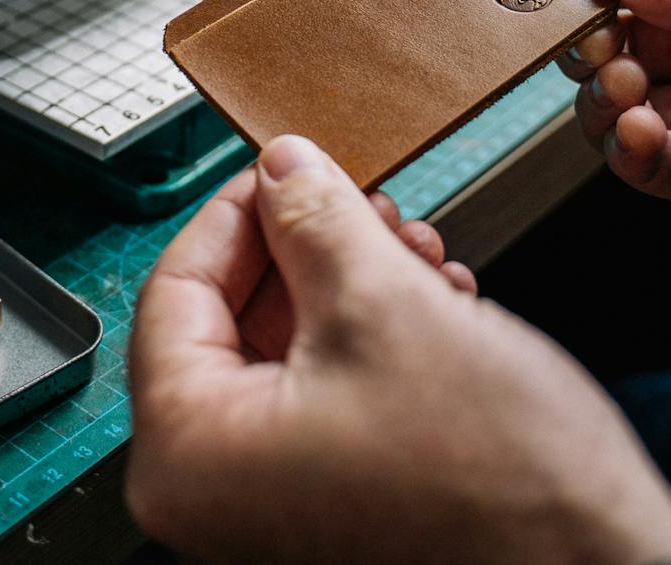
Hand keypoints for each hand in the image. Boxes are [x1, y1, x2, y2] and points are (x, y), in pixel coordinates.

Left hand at [126, 136, 670, 564]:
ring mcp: (275, 505)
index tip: (283, 166)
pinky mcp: (333, 504)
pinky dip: (376, 338)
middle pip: (232, 319)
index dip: (236, 212)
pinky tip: (436, 304)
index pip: (173, 291)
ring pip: (289, 349)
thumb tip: (280, 167)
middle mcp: (215, 493)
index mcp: (191, 455)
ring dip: (355, 285)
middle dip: (309, 249)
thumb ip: (312, 220)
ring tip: (420, 254)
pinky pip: (326, 394)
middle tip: (367, 204)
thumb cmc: (497, 484)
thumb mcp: (384, 303)